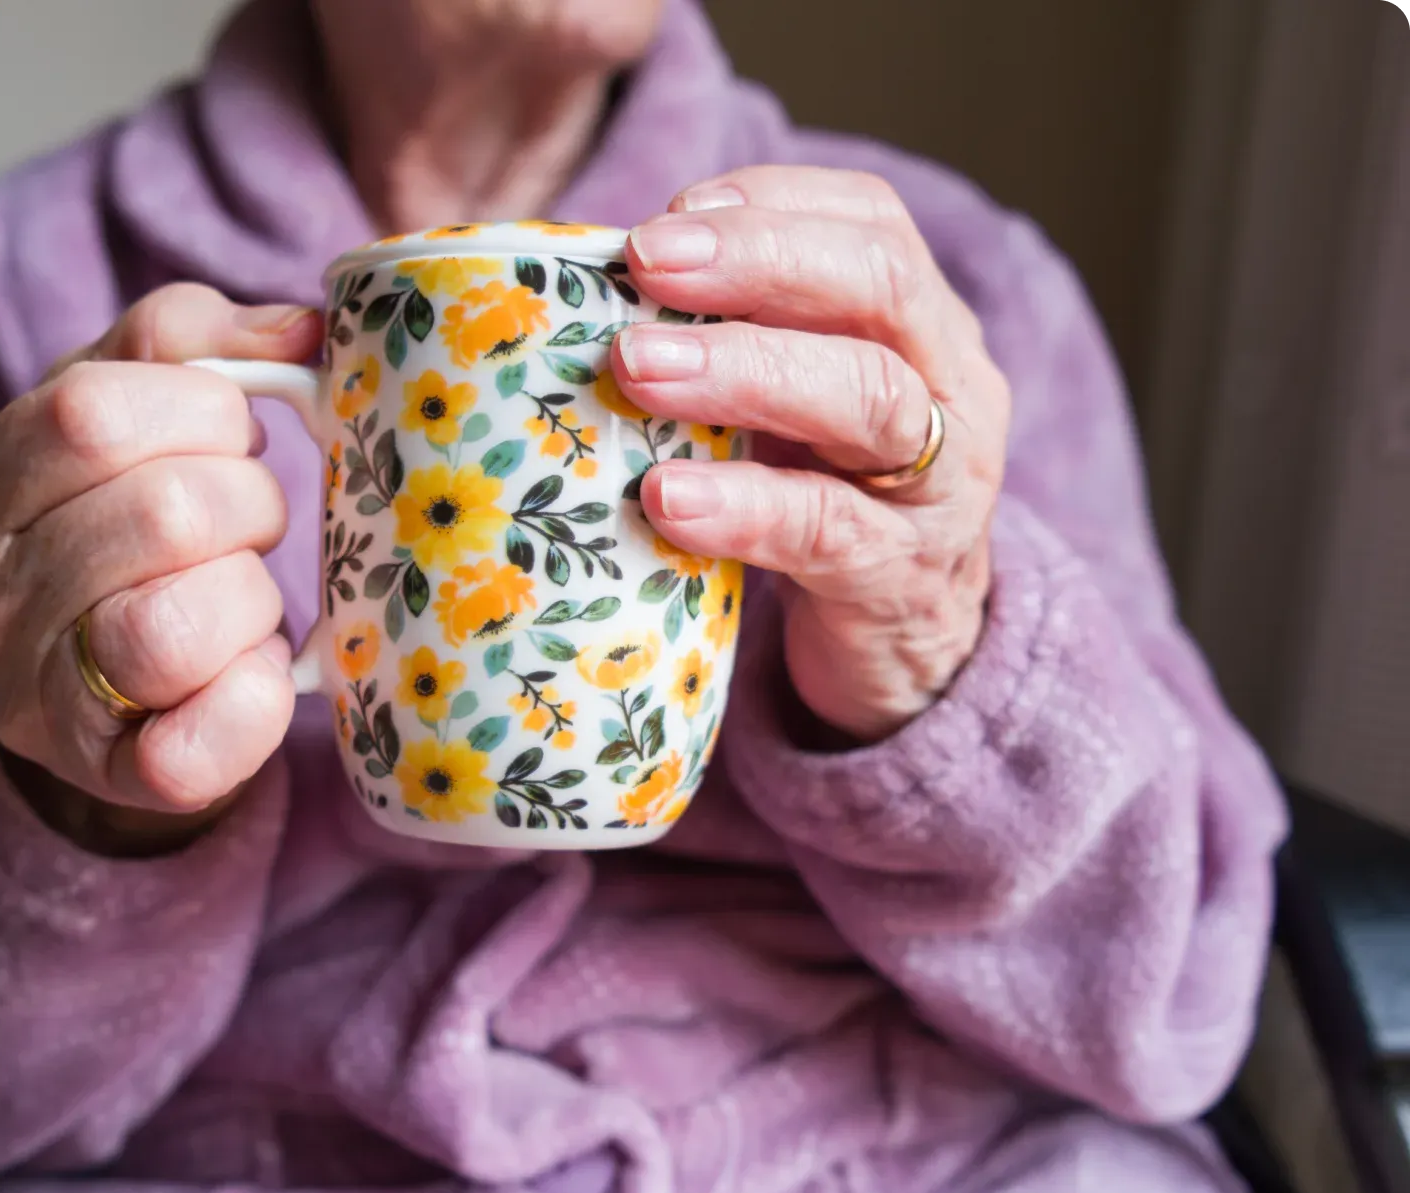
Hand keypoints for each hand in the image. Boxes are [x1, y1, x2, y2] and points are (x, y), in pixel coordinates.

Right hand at [0, 285, 321, 846]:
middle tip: (252, 521)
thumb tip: (299, 328)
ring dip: (249, 597)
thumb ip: (191, 345)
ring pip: (173, 626)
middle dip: (246, 503)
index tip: (232, 434)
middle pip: (157, 513)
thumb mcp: (129, 418)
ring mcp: (31, 698)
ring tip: (244, 595)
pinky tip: (257, 675)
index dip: (202, 412)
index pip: (92, 412)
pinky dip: (254, 703)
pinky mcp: (107, 776)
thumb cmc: (126, 537)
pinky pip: (196, 745)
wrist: (108, 700)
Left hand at [614, 166, 1009, 740]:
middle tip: (646, 261)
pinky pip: (830, 532)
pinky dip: (745, 507)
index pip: (871, 223)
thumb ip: (731, 345)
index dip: (773, 203)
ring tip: (638, 367)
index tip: (670, 212)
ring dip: (745, 369)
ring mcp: (937, 486)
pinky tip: (665, 498)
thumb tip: (579, 293)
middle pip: (881, 286)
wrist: (908, 653)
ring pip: (871, 399)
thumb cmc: (825, 502)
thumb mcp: (795, 408)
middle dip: (756, 260)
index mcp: (920, 325)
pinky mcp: (900, 579)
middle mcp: (949, 386)